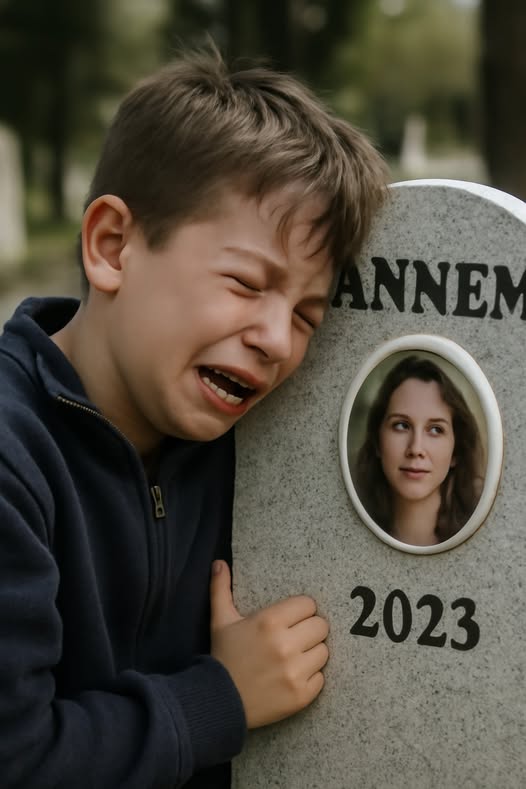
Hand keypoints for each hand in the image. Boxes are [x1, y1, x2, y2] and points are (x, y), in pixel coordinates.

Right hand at [209, 560, 328, 728]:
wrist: (217, 702)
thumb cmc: (223, 657)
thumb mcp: (220, 621)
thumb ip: (221, 589)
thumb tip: (218, 562)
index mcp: (270, 621)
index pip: (308, 605)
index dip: (301, 611)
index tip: (291, 619)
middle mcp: (285, 645)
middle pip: (321, 626)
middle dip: (309, 630)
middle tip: (295, 638)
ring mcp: (295, 672)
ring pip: (324, 652)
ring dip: (311, 654)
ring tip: (294, 658)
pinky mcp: (301, 695)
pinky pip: (321, 678)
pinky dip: (310, 678)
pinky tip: (293, 677)